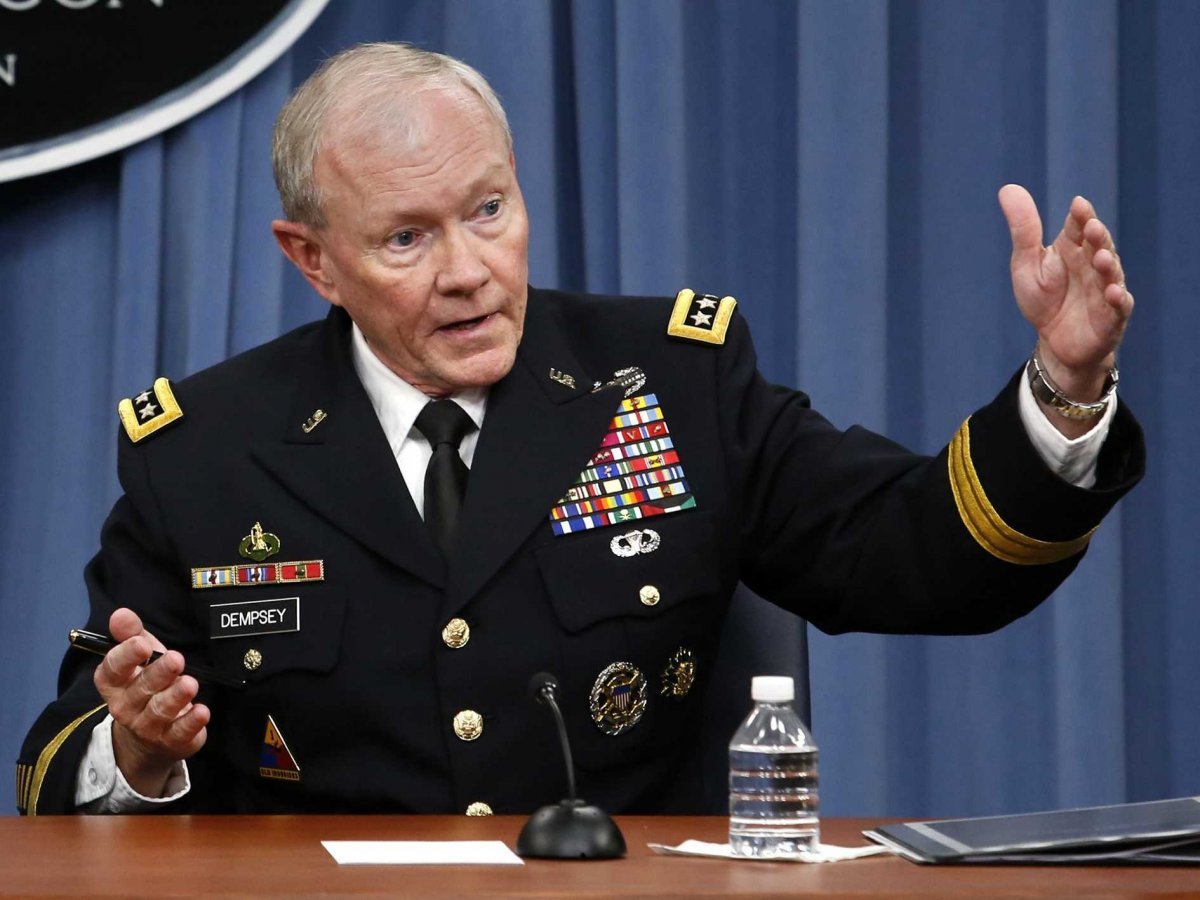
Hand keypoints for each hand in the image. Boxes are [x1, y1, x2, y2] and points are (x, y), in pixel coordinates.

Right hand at [93, 608, 208, 796]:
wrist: (148, 738)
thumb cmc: (146, 685)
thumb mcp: (140, 657)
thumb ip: (131, 634)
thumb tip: (121, 614)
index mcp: (114, 684)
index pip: (113, 670)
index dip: (125, 657)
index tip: (141, 643)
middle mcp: (125, 707)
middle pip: (141, 689)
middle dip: (158, 673)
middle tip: (176, 659)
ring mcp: (147, 727)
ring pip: (160, 710)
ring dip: (175, 696)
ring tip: (190, 683)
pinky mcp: (171, 741)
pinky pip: (180, 732)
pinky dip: (191, 722)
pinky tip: (202, 711)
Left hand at [998, 185, 1133, 427]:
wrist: (1055, 342)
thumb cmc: (1044, 298)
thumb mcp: (1027, 263)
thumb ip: (1023, 229)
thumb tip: (1007, 188)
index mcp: (1073, 249)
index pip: (1078, 227)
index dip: (1080, 216)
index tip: (1078, 205)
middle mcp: (1093, 265)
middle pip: (1098, 246)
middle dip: (1097, 237)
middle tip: (1091, 227)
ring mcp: (1105, 290)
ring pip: (1111, 274)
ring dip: (1108, 265)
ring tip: (1101, 257)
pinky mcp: (1111, 317)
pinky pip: (1118, 307)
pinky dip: (1118, 299)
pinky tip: (1114, 293)